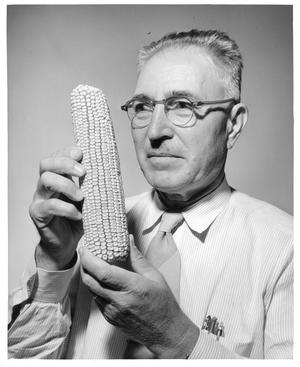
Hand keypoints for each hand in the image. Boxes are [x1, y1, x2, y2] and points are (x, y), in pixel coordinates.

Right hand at [29, 146, 85, 269]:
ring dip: (67, 185)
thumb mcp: (90, 199)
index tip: (82, 153)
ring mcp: (39, 198)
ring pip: (45, 180)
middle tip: (83, 172)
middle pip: (46, 163)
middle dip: (65, 163)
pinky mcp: (38, 214)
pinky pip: (49, 205)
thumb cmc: (79, 218)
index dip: (67, 152)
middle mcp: (45, 185)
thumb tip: (112, 171)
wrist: (66, 243)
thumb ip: (94, 186)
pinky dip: (66, 208)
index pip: (56, 157)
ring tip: (82, 197)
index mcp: (57, 177)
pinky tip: (78, 215)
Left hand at [79, 237, 198, 358]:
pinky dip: (95, 287)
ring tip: (90, 263)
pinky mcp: (110, 319)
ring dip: (88, 276)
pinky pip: (97, 299)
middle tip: (84, 252)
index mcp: (133, 287)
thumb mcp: (155, 276)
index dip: (89, 259)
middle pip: (90, 281)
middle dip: (83, 265)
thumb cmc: (163, 303)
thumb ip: (138, 258)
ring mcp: (113, 312)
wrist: (165, 332)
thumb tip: (128, 240)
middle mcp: (120, 301)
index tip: (85, 248)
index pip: (103, 272)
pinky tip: (101, 279)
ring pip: (91, 290)